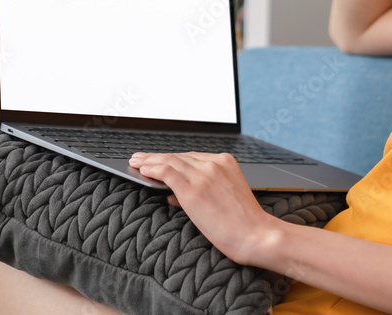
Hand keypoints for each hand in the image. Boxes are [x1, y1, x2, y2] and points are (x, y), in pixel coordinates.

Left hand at [129, 151, 281, 265]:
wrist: (255, 234)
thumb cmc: (244, 222)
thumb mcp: (225, 198)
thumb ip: (202, 190)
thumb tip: (174, 194)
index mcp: (226, 162)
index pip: (190, 157)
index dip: (170, 158)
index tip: (157, 159)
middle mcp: (214, 163)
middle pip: (178, 156)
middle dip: (156, 157)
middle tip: (139, 158)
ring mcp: (203, 174)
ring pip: (169, 161)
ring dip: (149, 161)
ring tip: (136, 163)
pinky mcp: (193, 189)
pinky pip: (167, 171)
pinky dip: (152, 169)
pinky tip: (143, 171)